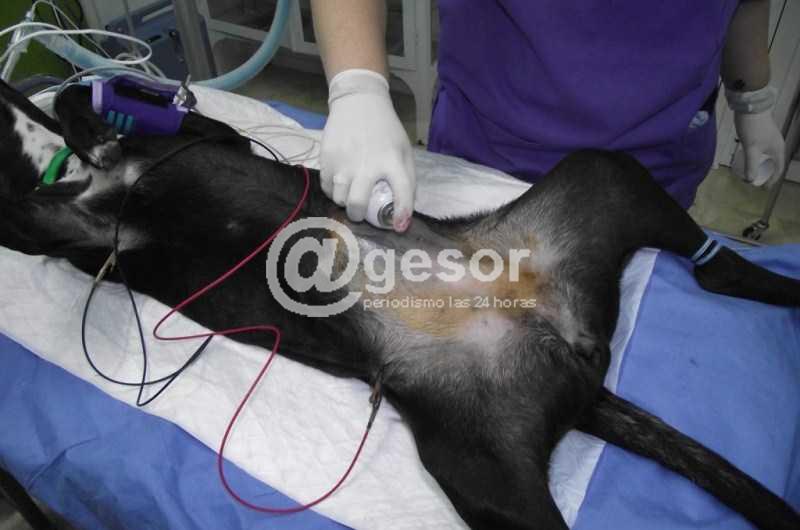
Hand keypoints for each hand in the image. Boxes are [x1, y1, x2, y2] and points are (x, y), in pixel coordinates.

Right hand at [320, 69, 415, 230]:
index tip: (398, 226)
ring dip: (345, 202)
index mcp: (393, 161)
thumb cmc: (385, 130)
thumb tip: (403, 210)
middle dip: (359, 216)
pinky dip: (333, 190)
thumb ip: (407, 178)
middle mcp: (367, 165)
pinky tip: (339, 182)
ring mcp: (344, 162)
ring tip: (349, 194)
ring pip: (339, 199)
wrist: (359, 102)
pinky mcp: (327, 158)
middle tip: (360, 213)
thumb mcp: (404, 150)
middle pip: (358, 205)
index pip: (402, 193)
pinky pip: (327, 187)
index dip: (401, 213)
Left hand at [734, 110, 784, 185]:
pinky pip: (762, 150)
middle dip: (766, 174)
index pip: (778, 169)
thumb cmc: (752, 128)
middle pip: (774, 164)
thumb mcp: (751, 148)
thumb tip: (750, 180)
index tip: (763, 188)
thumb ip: (751, 165)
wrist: (750, 106)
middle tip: (756, 182)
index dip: (771, 180)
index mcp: (778, 150)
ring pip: (768, 157)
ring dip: (761, 165)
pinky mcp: (763, 134)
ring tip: (751, 172)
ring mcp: (771, 139)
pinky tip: (748, 158)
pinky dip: (757, 157)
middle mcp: (777, 145)